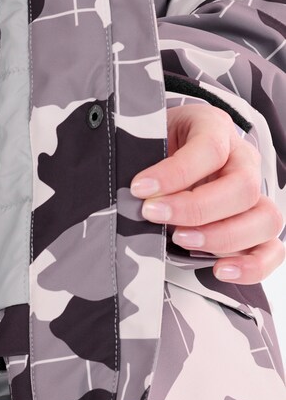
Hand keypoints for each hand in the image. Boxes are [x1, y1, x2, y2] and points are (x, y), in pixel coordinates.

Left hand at [130, 103, 284, 284]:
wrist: (163, 155)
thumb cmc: (152, 147)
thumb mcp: (144, 140)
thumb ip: (138, 159)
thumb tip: (129, 192)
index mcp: (215, 129)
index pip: (210, 148)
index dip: (176, 172)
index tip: (139, 188)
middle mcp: (242, 161)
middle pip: (242, 187)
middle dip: (195, 208)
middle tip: (154, 215)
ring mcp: (254, 195)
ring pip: (265, 219)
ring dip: (222, 237)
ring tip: (181, 240)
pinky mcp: (255, 228)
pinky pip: (271, 250)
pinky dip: (251, 266)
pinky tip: (218, 270)